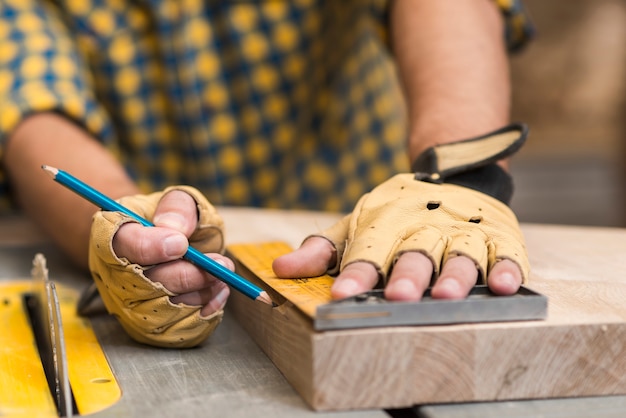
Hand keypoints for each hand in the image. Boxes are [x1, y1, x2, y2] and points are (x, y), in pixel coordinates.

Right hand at [89, 186, 228, 346]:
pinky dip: (204, 313)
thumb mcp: (178, 201)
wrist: (171, 244)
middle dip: (187, 276)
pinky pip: (176, 329)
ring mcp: (129, 304)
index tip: (181, 244)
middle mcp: (114, 274)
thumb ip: (178, 208)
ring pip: (163, 311)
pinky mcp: (149, 325)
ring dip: (200, 294)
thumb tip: (175, 230)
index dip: (149, 247)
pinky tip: (218, 294)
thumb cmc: (173, 221)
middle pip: (144, 284)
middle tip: (220, 265)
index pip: (121, 244)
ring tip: (222, 277)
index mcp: (112, 235)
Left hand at [273, 174, 528, 301]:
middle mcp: (423, 229)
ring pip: (460, 254)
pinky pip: (506, 252)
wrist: (450, 173)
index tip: (342, 295)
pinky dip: (508, 268)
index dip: (356, 274)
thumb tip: (280, 270)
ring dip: (456, 275)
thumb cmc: (396, 211)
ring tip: (448, 295)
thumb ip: (321, 249)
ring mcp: (462, 231)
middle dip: (407, 275)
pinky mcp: (497, 234)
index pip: (367, 253)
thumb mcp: (356, 224)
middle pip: (415, 254)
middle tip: (400, 296)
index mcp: (385, 226)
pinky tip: (506, 286)